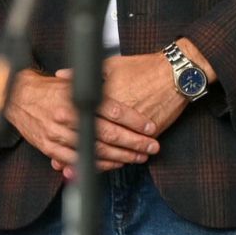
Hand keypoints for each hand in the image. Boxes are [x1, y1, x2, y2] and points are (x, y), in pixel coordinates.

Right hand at [4, 70, 159, 176]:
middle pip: (110, 133)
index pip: (115, 111)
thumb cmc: (52, 89)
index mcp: (79, 98)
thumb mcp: (76, 81)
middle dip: (134, 142)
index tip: (150, 127)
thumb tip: (126, 87)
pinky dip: (99, 164)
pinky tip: (115, 164)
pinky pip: (79, 161)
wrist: (19, 97)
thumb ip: (99, 86)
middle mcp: (70, 117)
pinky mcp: (50, 148)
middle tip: (151, 146)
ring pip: (97, 150)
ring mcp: (59, 135)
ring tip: (139, 157)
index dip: (135, 121)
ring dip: (121, 156)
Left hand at [51, 47, 201, 177]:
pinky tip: (115, 165)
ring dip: (98, 162)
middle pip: (94, 139)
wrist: (176, 73)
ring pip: (111, 149)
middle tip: (67, 166)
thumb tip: (61, 75)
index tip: (58, 148)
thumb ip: (84, 73)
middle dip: (79, 154)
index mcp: (104, 98)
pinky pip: (130, 150)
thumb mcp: (112, 64)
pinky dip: (120, 160)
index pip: (81, 120)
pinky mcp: (148, 131)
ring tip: (83, 169)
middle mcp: (116, 114)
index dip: (68, 136)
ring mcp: (133, 125)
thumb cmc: (146, 67)